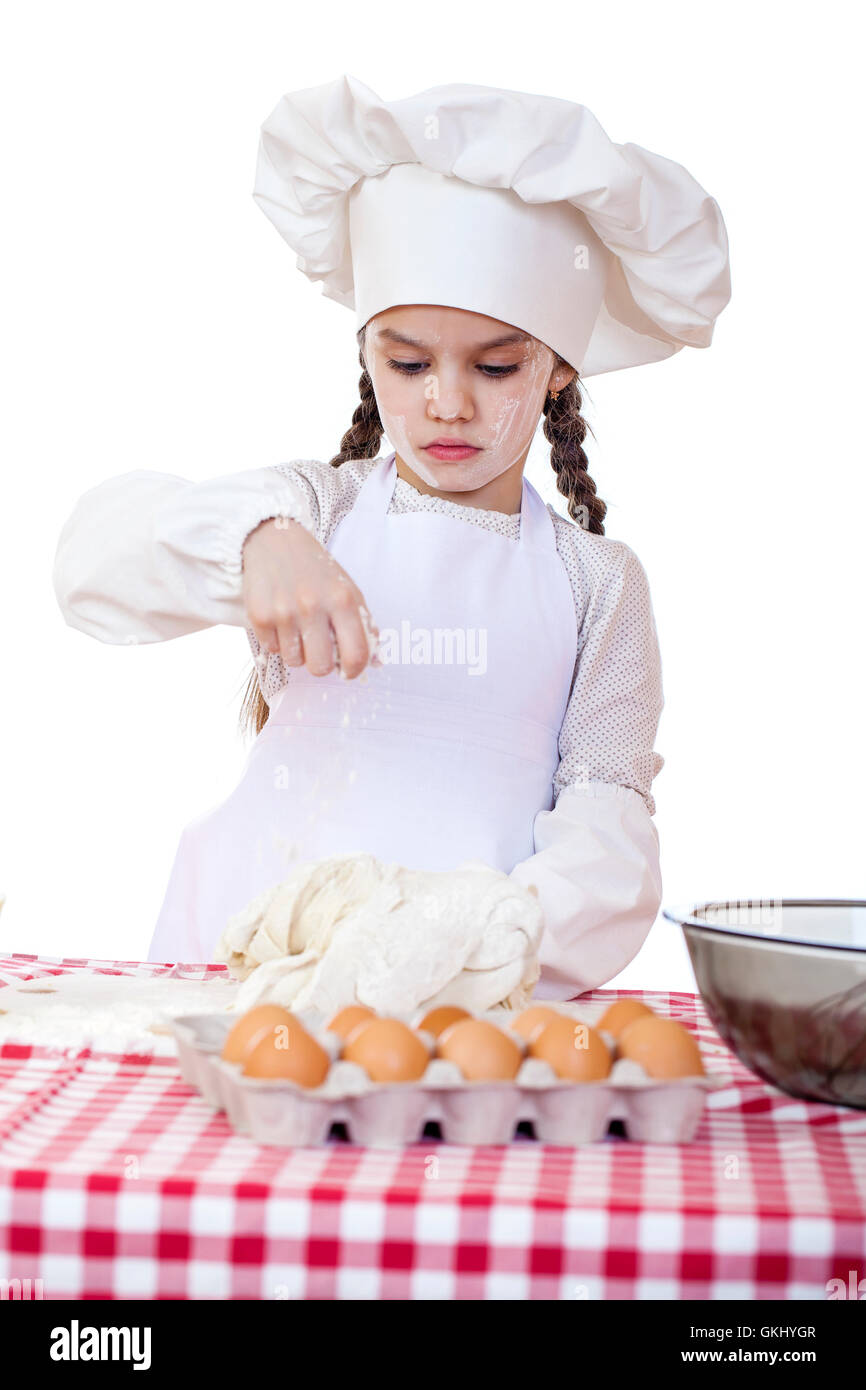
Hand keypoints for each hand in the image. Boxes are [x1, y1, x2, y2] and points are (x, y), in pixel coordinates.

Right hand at [241, 517, 377, 678]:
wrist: (275, 541)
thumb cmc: (316, 571)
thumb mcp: (348, 590)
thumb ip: (364, 625)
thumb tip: (375, 662)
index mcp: (343, 600)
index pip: (356, 654)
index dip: (353, 670)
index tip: (348, 670)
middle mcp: (314, 606)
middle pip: (320, 667)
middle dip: (320, 663)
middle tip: (318, 647)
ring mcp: (284, 612)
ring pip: (294, 661)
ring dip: (296, 650)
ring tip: (297, 625)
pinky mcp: (259, 615)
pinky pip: (271, 649)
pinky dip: (276, 640)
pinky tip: (280, 618)